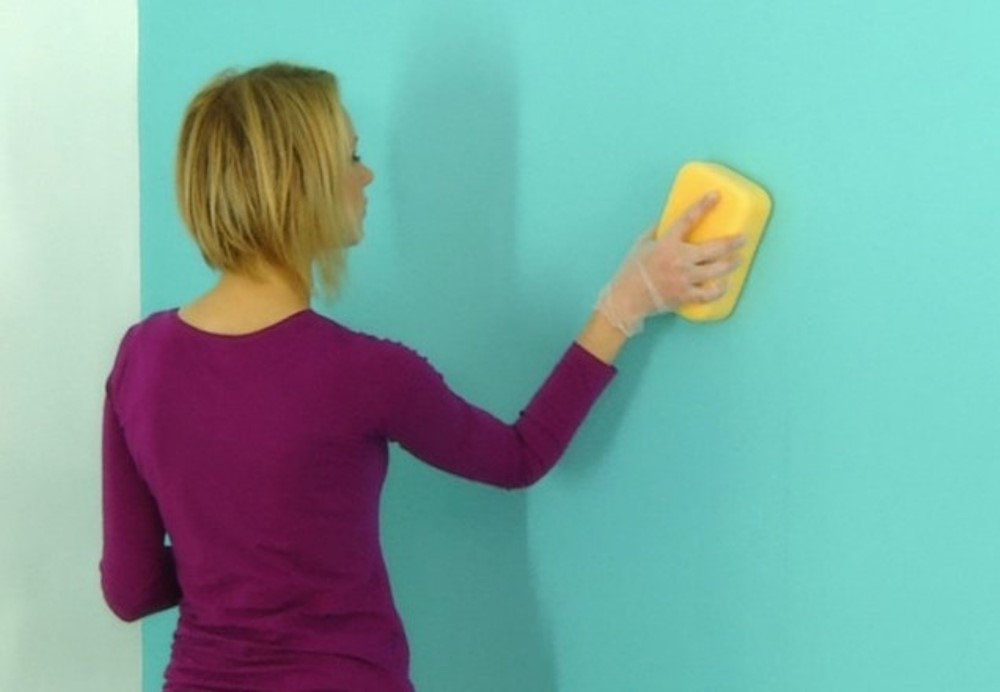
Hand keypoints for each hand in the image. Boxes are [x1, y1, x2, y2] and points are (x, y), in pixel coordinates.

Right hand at [595, 191, 744, 335]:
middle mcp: (678, 261)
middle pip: (713, 249)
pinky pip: (709, 294)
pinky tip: (725, 284)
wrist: (626, 299)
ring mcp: (683, 280)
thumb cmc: (631, 271)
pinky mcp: (685, 296)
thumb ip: (657, 231)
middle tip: (742, 238)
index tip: (716, 195)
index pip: (688, 220)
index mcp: (666, 244)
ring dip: (731, 264)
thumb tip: (670, 219)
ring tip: (738, 259)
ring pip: (716, 271)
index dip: (703, 206)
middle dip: (731, 242)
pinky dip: (719, 289)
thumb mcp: (641, 244)